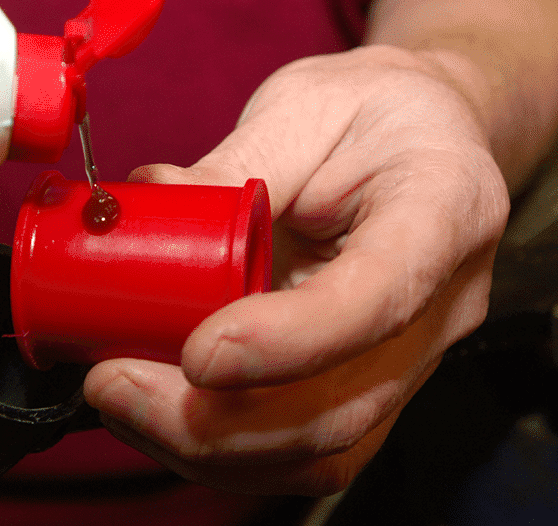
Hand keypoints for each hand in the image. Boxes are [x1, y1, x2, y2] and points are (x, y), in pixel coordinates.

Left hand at [83, 44, 510, 494]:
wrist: (425, 132)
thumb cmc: (372, 111)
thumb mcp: (303, 107)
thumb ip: (230, 166)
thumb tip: (143, 209)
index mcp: (444, 211)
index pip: (378, 299)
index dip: (287, 342)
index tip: (196, 354)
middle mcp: (441, 306)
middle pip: (341, 410)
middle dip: (215, 424)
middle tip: (113, 383)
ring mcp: (409, 358)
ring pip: (317, 451)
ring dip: (204, 447)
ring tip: (119, 397)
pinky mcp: (369, 383)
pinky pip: (300, 445)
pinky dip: (219, 445)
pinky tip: (155, 406)